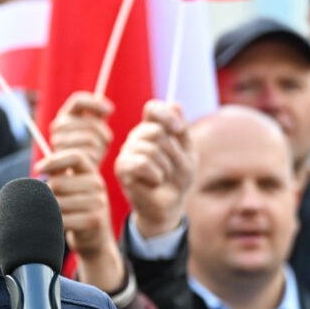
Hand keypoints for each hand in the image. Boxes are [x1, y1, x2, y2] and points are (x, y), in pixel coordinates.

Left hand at [36, 149, 123, 291]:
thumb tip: (41, 166)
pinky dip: (55, 223)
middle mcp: (98, 185)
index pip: (75, 157)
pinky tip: (57, 224)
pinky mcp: (93, 221)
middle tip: (48, 201)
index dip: (54, 161)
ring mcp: (98, 203)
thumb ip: (59, 174)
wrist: (94, 236)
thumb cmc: (75, 206)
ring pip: (58, 203)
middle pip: (58, 183)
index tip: (38, 168)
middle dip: (47, 193)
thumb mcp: (72, 186)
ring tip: (54, 213)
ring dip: (50, 210)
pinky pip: (63, 219)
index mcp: (91, 172)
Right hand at [49, 91, 113, 167]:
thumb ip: (97, 117)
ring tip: (96, 153)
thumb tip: (108, 109)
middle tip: (106, 141)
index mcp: (66, 115)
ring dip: (100, 148)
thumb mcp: (93, 129)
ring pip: (91, 139)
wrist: (75, 172)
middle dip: (104, 133)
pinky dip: (95, 158)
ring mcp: (58, 141)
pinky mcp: (63, 157)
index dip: (95, 103)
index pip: (78, 101)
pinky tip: (92, 161)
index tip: (110, 110)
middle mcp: (59, 125)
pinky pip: (88, 153)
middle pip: (91, 123)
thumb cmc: (88, 147)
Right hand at [114, 100, 192, 237]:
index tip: (179, 130)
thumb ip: (181, 129)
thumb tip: (174, 103)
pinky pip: (142, 163)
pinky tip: (154, 181)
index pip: (153, 108)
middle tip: (173, 167)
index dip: (166, 115)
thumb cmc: (177, 178)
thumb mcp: (187, 152)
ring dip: (167, 167)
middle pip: (157, 131)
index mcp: (152, 129)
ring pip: (152, 149)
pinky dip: (156, 174)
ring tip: (164, 177)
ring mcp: (127, 152)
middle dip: (173, 152)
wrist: (169, 205)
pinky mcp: (122, 168)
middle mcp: (136, 137)